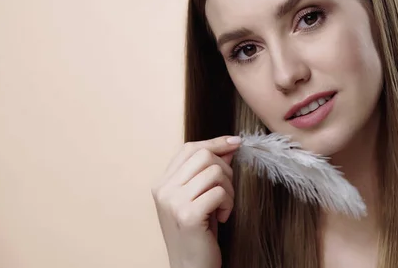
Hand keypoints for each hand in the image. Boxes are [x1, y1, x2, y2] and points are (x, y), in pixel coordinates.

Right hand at [152, 136, 241, 267]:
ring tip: (224, 207)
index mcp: (162, 183)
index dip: (215, 143)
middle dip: (225, 169)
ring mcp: (173, 202)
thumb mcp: (200, 196)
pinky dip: (228, 203)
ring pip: (214, 172)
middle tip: (227, 191)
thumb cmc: (199, 232)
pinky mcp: (188, 215)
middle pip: (203, 155)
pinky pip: (219, 192)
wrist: (190, 267)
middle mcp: (163, 190)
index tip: (235, 143)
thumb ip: (209, 171)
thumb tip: (229, 145)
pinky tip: (223, 217)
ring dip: (229, 189)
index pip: (189, 148)